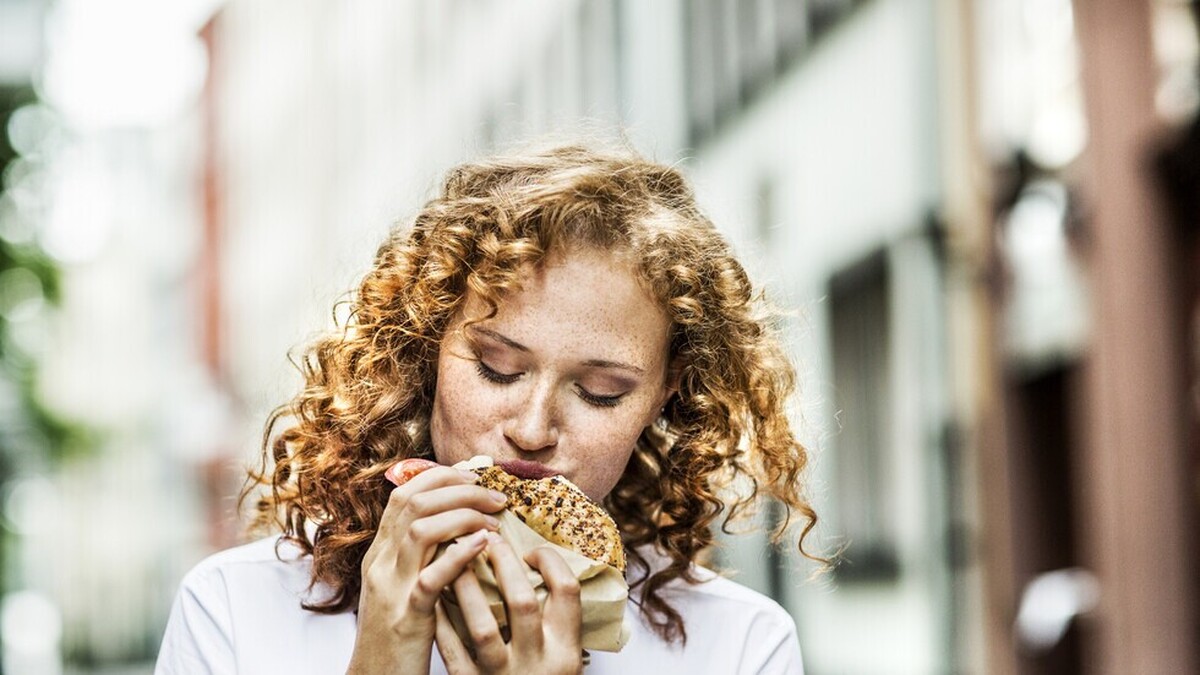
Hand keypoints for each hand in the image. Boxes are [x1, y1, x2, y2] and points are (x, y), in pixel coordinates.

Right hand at [346, 466, 507, 673]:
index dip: (440, 476)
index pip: (404, 495)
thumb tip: (457, 526)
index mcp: (380, 554)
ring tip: (496, 521)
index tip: (474, 477)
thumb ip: (420, 555)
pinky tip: (484, 546)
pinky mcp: (408, 617)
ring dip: (464, 515)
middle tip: (495, 497)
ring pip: (420, 530)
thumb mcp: (401, 587)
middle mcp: (381, 564)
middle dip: (459, 489)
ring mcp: (392, 589)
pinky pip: (431, 578)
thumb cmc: (398, 635)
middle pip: (414, 502)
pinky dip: (460, 555)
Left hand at [434, 536, 582, 674]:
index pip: (567, 592)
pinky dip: (441, 621)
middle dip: (504, 564)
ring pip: (482, 625)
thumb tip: (540, 563)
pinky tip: (432, 597)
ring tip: (454, 558)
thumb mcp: (561, 657)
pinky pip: (452, 651)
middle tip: (488, 538)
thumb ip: (555, 620)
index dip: (550, 562)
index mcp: (565, 651)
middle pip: (524, 601)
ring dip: (466, 587)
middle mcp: (538, 664)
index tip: (531, 550)